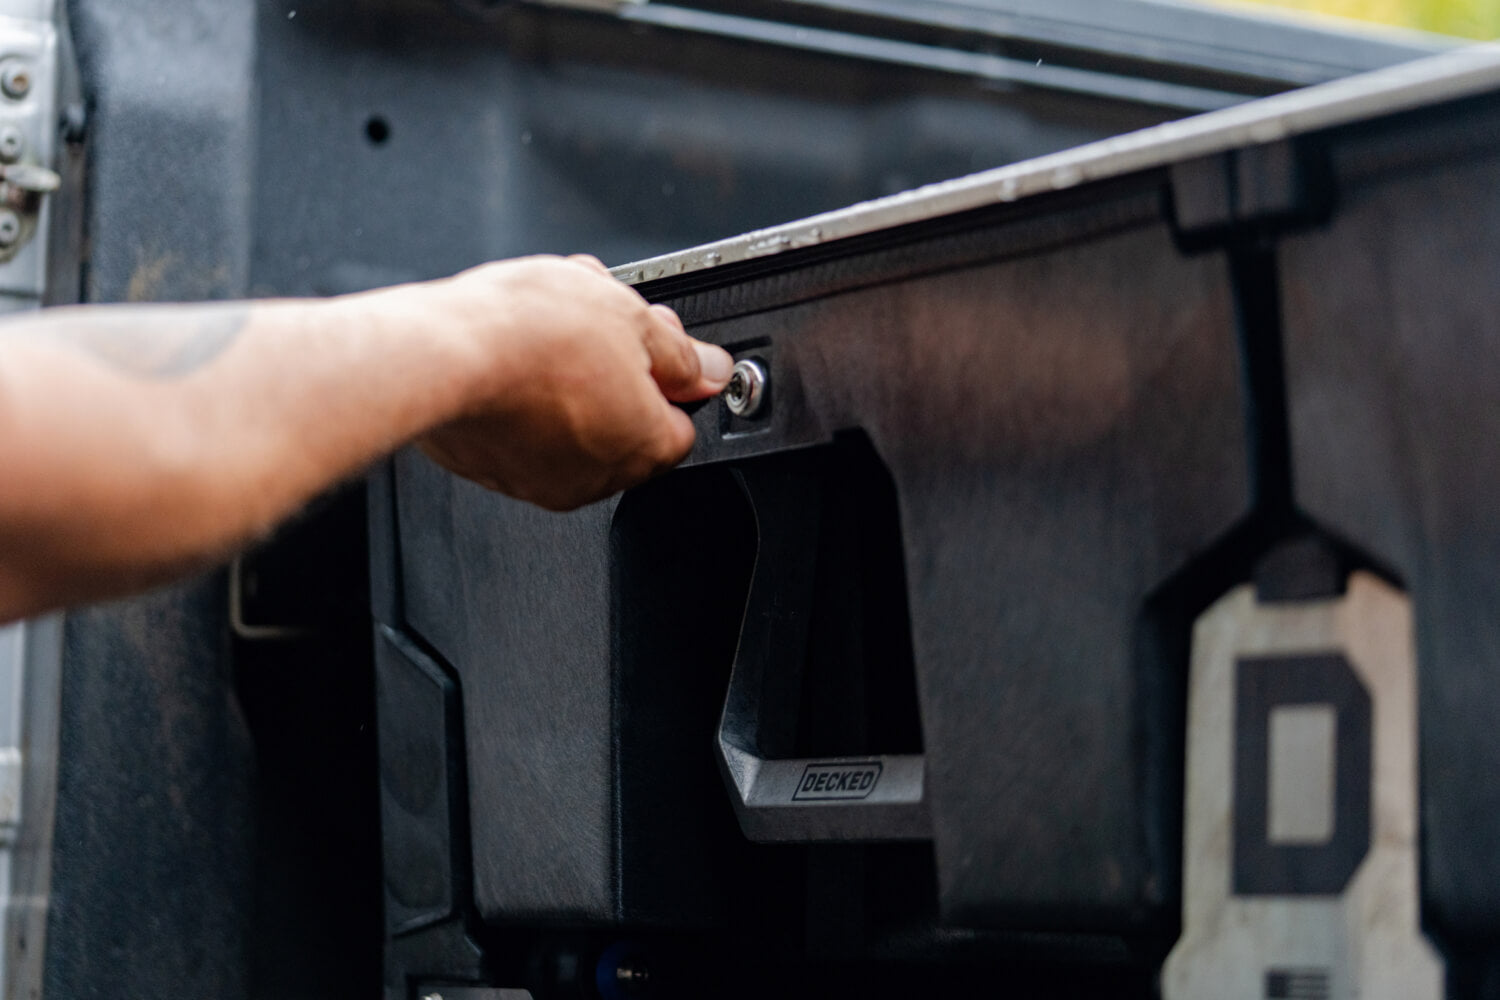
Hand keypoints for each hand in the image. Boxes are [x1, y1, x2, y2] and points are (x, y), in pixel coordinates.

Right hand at [414, 254, 731, 510]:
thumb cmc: (532, 335)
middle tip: (597, 326)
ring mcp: (539, 481)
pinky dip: (525, 402)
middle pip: (628, 424)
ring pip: (574, 427)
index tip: (651, 343)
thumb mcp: (630, 318)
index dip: (669, 375)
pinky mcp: (492, 471)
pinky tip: (512, 359)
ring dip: (571, 382)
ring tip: (545, 331)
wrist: (438, 356)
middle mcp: (597, 478)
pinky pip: (524, 434)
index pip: (682, 422)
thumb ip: (680, 353)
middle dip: (620, 373)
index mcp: (645, 446)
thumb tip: (709, 370)